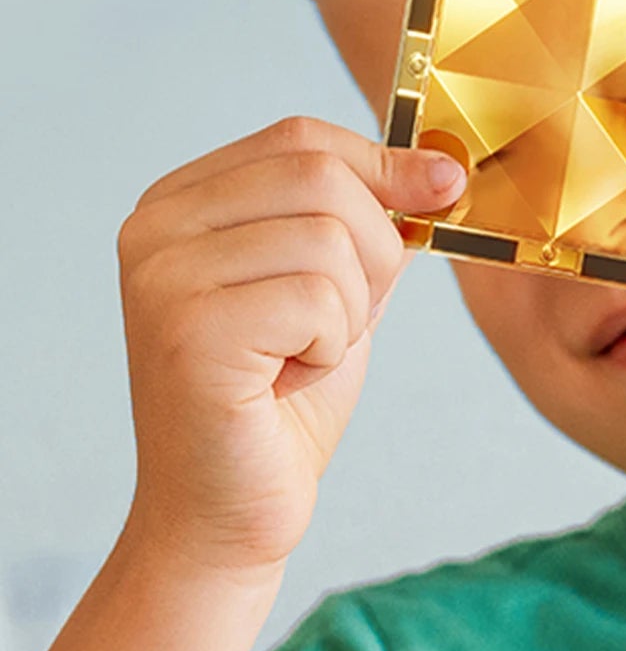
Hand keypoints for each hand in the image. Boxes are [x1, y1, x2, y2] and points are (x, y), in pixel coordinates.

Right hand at [117, 115, 464, 575]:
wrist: (230, 511)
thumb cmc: (281, 405)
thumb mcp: (335, 292)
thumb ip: (368, 227)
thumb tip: (439, 168)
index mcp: (181, 203)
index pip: (301, 138)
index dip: (385, 160)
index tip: (444, 187)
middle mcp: (156, 228)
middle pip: (323, 179)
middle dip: (373, 254)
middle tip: (339, 324)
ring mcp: (164, 276)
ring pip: (330, 241)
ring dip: (350, 314)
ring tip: (300, 357)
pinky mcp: (190, 330)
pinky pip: (319, 300)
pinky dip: (330, 348)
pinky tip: (286, 382)